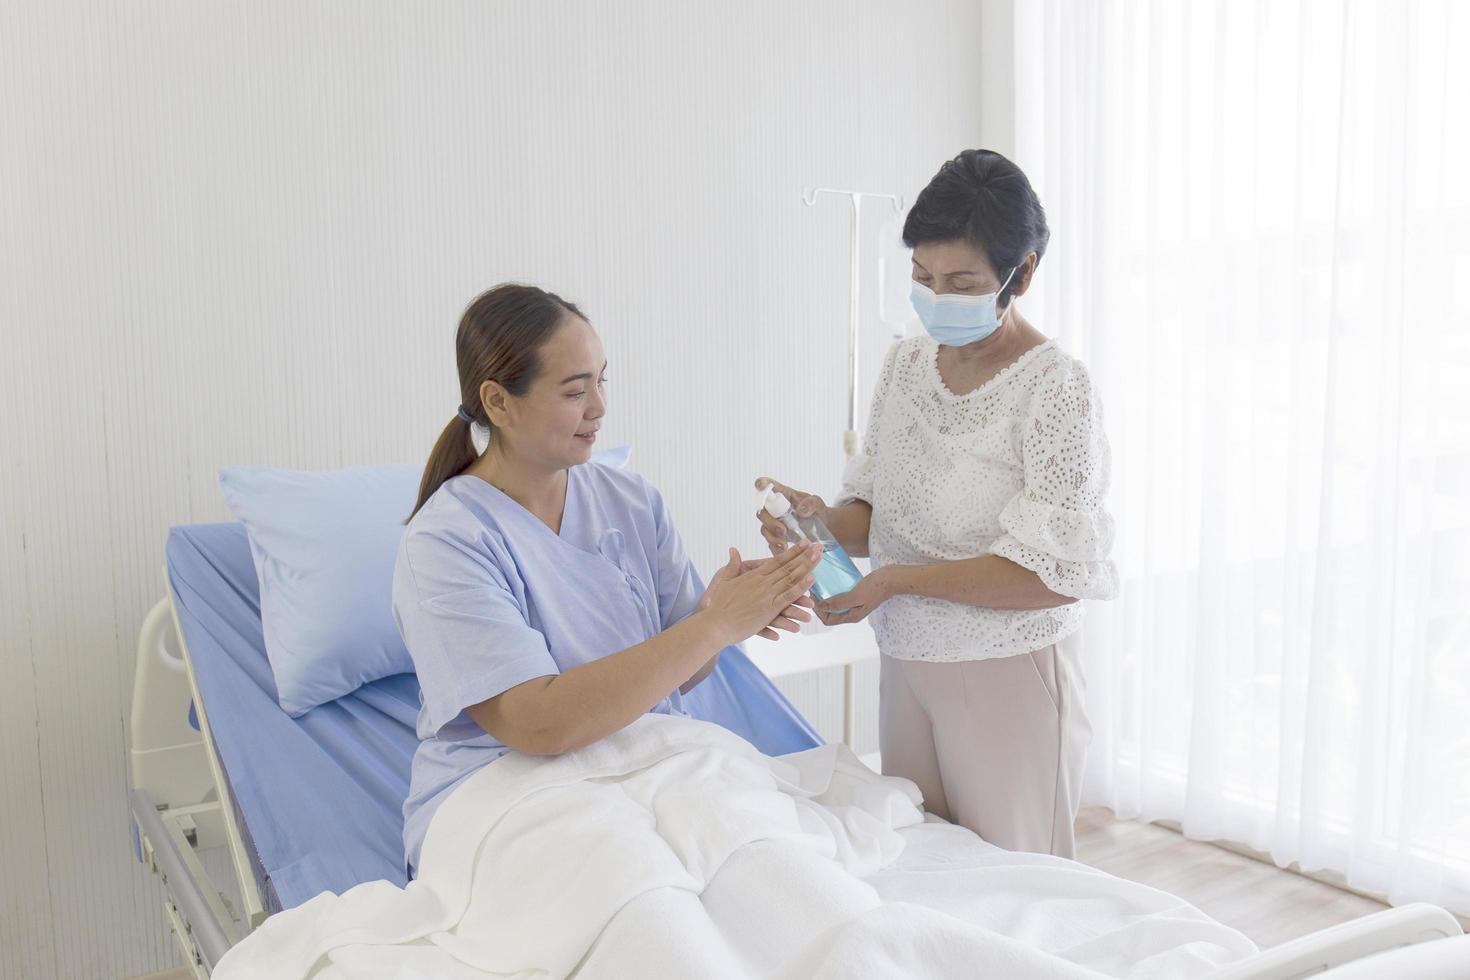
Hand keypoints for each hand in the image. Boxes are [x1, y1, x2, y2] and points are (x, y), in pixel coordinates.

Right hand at [699, 549, 814, 639]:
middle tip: (819, 546)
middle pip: (788, 566)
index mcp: (753, 576)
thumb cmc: (717, 605)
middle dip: (804, 555)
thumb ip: (732, 565)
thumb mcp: (725, 581)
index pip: (777, 560)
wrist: (714, 623)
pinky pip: (787, 596)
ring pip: (790, 578)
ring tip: (819, 557)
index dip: (792, 551)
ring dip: (806, 567)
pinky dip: (800, 587)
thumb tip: (733, 549)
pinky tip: (812, 580)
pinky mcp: (767, 609)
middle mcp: (762, 582)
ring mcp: (766, 595)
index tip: (804, 543)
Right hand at [754, 477, 829, 556]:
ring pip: (764, 529)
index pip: (769, 485)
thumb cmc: (818, 511)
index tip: (761, 485)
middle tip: (783, 530)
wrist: (824, 528)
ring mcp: (774, 523)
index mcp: (784, 494)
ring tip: (784, 543)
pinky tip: (784, 550)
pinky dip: (776, 548)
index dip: (762, 484)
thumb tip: (801, 510)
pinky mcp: (777, 537)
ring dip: (772, 537)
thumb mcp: (818, 504)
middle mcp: (775, 508)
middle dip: (770, 522)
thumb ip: (811, 504)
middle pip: (762, 511)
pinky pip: (770, 543)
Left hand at [814, 566, 894, 625]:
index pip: (828, 620)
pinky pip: (841, 595)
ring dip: (826, 596)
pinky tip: (831, 581)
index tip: (813, 597)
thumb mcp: (855, 596)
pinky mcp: (857, 595)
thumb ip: (838, 603)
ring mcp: (855, 604)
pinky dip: (834, 590)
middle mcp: (852, 612)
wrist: (892, 578)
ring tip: (821, 585)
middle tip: (814, 589)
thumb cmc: (876, 587)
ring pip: (835, 603)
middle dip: (820, 603)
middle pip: (830, 612)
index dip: (818, 611)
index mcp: (852, 617)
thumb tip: (820, 606)